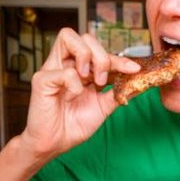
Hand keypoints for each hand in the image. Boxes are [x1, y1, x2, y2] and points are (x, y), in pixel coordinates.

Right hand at [17, 28, 139, 158]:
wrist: (56, 144)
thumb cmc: (74, 125)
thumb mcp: (103, 107)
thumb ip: (117, 93)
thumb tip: (138, 83)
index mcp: (81, 69)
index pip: (101, 52)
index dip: (120, 58)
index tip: (135, 69)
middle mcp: (66, 64)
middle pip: (85, 37)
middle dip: (102, 56)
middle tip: (103, 81)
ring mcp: (53, 69)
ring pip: (68, 36)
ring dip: (86, 56)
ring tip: (89, 80)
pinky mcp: (42, 80)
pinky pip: (62, 70)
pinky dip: (74, 83)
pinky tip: (74, 96)